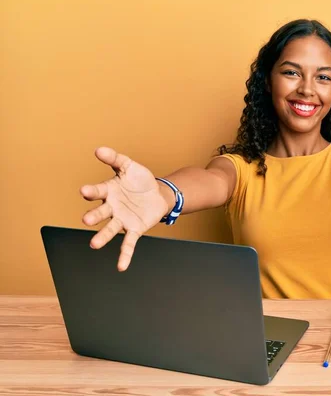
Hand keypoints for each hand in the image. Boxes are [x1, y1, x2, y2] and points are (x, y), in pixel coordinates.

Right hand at [80, 147, 168, 270]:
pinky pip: (128, 244)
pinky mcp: (134, 229)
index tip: (84, 191)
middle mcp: (112, 208)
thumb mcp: (129, 166)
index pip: (98, 191)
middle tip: (86, 220)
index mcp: (108, 191)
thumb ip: (114, 159)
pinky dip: (125, 255)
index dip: (92, 192)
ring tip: (94, 245)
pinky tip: (121, 267)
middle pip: (101, 213)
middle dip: (94, 216)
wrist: (158, 194)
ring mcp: (122, 220)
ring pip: (111, 230)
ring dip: (103, 237)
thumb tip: (98, 150)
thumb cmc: (139, 180)